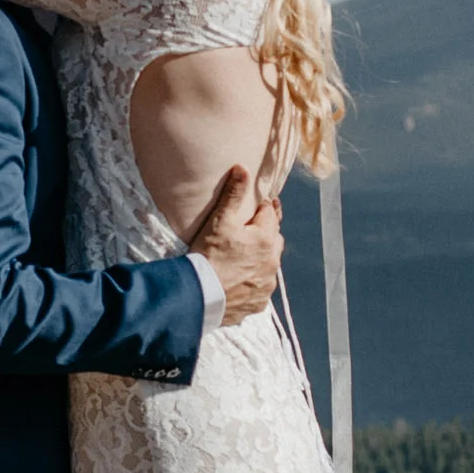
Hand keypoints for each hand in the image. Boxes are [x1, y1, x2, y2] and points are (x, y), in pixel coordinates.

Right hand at [191, 168, 281, 323]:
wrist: (199, 297)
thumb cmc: (209, 255)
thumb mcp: (219, 221)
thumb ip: (233, 194)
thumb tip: (242, 169)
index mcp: (266, 239)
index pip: (269, 214)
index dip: (263, 207)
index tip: (258, 204)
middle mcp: (272, 262)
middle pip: (274, 240)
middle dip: (266, 232)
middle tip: (254, 229)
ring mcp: (266, 285)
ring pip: (269, 265)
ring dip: (262, 259)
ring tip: (246, 257)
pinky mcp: (258, 303)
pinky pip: (261, 288)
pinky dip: (254, 282)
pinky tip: (242, 281)